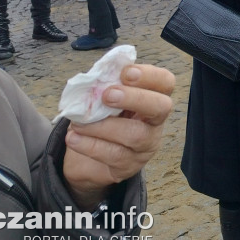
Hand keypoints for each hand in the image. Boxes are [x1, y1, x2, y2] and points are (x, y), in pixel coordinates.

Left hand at [62, 64, 174, 210]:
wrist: (87, 154)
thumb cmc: (101, 116)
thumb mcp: (104, 96)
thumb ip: (105, 83)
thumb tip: (98, 75)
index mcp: (153, 97)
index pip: (165, 82)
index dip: (149, 76)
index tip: (125, 73)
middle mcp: (155, 121)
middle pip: (161, 107)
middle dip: (135, 98)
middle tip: (107, 95)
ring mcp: (145, 146)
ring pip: (135, 135)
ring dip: (103, 126)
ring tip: (78, 122)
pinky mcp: (129, 166)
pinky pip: (113, 155)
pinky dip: (90, 145)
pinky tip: (74, 137)